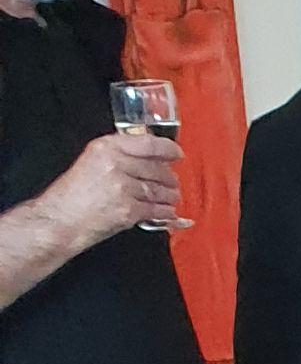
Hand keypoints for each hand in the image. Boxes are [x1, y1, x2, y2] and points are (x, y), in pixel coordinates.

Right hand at [47, 129, 184, 247]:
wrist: (61, 219)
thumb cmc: (73, 194)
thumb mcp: (91, 161)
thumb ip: (116, 155)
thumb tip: (143, 158)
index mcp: (106, 147)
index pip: (147, 143)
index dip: (167, 148)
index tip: (176, 152)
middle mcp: (116, 164)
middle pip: (156, 168)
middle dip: (169, 177)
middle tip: (173, 181)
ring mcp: (123, 188)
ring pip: (158, 189)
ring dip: (170, 195)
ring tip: (172, 197)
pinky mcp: (128, 210)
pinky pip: (155, 209)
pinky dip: (165, 212)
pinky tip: (169, 212)